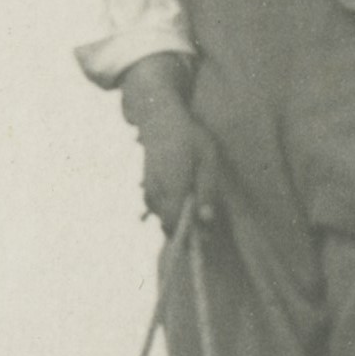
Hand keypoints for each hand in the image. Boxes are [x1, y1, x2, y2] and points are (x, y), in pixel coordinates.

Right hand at [126, 75, 209, 227]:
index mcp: (173, 184)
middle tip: (204, 229)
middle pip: (167, 223)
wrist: (159, 118)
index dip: (189, 234)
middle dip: (185, 229)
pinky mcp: (146, 184)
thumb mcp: (208, 159)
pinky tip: (181, 200)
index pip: (175, 221)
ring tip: (194, 211)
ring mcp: (149, 187)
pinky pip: (156, 206)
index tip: (205, 237)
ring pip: (161, 215)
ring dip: (176, 218)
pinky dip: (168, 208)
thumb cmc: (189, 136)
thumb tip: (207, 219)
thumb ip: (207, 189)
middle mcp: (157, 189)